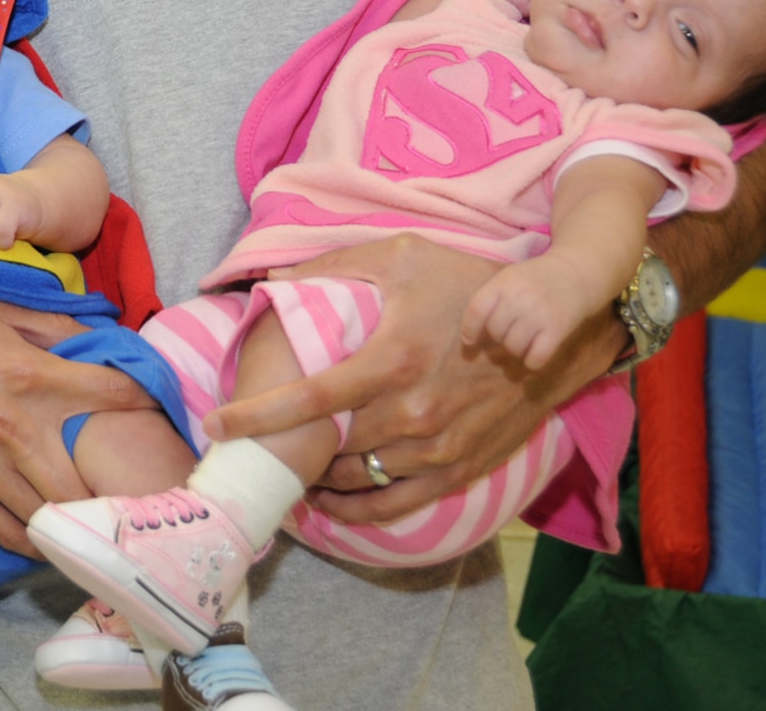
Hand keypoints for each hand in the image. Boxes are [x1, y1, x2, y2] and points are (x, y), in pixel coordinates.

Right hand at [0, 289, 156, 552]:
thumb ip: (51, 326)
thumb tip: (99, 337)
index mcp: (29, 376)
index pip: (110, 393)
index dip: (143, 397)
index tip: (158, 405)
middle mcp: (13, 429)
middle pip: (87, 478)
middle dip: (118, 485)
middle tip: (138, 487)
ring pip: (49, 513)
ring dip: (79, 517)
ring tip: (102, 517)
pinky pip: (5, 530)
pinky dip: (34, 539)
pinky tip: (51, 535)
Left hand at [199, 234, 621, 520]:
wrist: (551, 330)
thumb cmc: (471, 284)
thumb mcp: (402, 256)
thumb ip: (333, 266)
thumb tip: (270, 278)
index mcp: (391, 360)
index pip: (306, 401)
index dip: (254, 417)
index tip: (215, 425)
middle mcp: (412, 413)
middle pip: (325, 448)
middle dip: (281, 451)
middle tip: (247, 447)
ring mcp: (436, 448)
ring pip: (356, 479)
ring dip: (315, 478)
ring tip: (283, 468)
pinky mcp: (459, 468)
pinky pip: (396, 504)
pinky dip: (357, 509)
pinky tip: (329, 500)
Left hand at [461, 259, 586, 369]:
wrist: (576, 272)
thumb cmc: (535, 278)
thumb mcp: (509, 277)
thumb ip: (491, 299)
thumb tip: (469, 337)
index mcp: (503, 282)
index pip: (477, 310)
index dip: (469, 329)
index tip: (469, 341)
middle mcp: (520, 298)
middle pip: (495, 332)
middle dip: (498, 337)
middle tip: (509, 331)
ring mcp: (540, 314)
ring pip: (513, 347)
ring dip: (515, 349)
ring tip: (522, 340)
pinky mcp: (558, 329)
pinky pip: (536, 358)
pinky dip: (531, 362)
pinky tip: (534, 355)